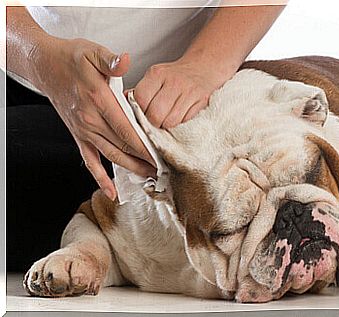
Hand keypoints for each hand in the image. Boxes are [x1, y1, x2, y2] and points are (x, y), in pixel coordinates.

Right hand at [31, 36, 155, 199]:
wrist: (45, 66)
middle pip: (123, 146)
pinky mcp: (79, 136)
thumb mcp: (93, 52)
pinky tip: (112, 192)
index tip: (163, 154)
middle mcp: (90, 120)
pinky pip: (90, 161)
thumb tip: (126, 61)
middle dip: (145, 159)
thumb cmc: (72, 58)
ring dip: (132, 169)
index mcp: (98, 100)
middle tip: (165, 168)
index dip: (146, 145)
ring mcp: (84, 131)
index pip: (127, 129)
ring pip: (111, 156)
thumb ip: (111, 60)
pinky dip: (101, 178)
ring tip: (151, 176)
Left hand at [133, 59, 225, 128]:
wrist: (203, 69)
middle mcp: (174, 81)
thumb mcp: (154, 78)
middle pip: (155, 114)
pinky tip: (179, 118)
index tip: (143, 114)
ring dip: (167, 126)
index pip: (140, 100)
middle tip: (155, 121)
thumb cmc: (175, 77)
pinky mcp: (202, 101)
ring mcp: (190, 92)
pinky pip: (186, 123)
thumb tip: (122, 107)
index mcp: (157, 73)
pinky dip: (180, 125)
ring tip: (167, 120)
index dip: (139, 111)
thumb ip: (139, 92)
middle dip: (153, 122)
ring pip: (170, 122)